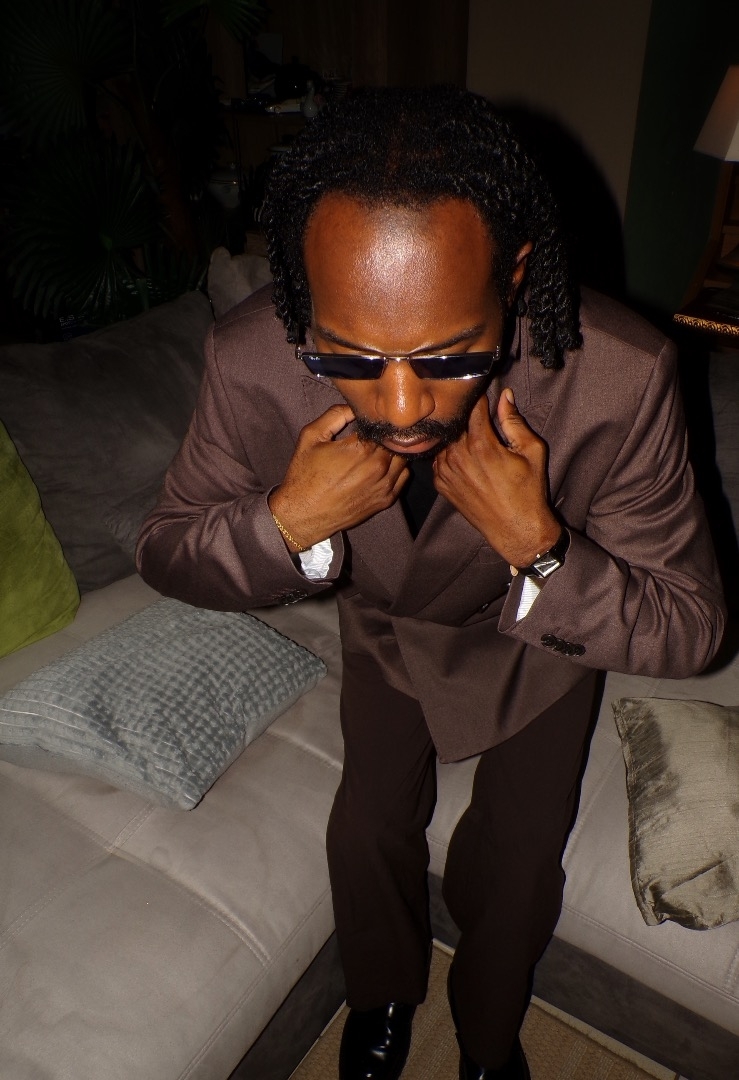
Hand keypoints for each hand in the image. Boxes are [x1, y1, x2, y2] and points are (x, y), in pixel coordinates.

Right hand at [268, 405, 408, 549]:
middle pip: (394, 441)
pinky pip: (404, 477)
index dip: (375, 421)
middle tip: (373, 435)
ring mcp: (384, 485)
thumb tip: (355, 405)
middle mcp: (377, 467)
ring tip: (378, 450)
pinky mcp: (386, 500)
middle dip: (386, 435)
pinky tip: (382, 467)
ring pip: (403, 457)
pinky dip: (397, 469)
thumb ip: (335, 414)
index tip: (367, 422)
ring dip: (393, 451)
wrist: (303, 514)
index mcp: (360, 448)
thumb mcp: (311, 436)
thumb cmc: (304, 476)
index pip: (381, 425)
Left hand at [433, 389, 560, 566]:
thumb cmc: (528, 492)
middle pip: (455, 422)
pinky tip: (461, 454)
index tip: (481, 389)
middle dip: (464, 414)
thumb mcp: (531, 452)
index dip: (478, 396)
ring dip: (454, 433)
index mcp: (482, 444)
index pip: (473, 407)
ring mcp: (446, 472)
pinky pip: (438, 458)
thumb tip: (505, 397)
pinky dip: (447, 452)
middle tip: (474, 411)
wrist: (515, 530)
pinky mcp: (441, 485)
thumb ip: (514, 422)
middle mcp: (459, 456)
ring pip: (444, 439)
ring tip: (467, 433)